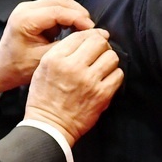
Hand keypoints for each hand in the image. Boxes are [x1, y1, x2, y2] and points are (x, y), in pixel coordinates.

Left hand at [0, 0, 94, 94]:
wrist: (2, 68)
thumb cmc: (19, 67)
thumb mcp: (44, 58)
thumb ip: (66, 45)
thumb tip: (90, 36)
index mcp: (25, 19)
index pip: (58, 11)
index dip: (78, 18)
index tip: (92, 29)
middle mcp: (25, 8)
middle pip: (60, 1)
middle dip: (79, 14)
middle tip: (91, 29)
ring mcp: (28, 7)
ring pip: (59, 2)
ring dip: (74, 14)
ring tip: (84, 30)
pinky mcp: (33, 11)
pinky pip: (55, 7)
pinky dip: (67, 16)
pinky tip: (73, 29)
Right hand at [23, 28, 121, 145]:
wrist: (49, 126)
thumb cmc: (44, 97)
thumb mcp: (43, 67)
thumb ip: (62, 51)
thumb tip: (88, 38)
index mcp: (56, 58)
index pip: (81, 35)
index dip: (90, 36)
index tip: (94, 40)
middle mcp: (73, 66)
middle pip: (99, 42)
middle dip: (101, 46)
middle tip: (99, 53)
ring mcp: (89, 81)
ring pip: (112, 57)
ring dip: (109, 60)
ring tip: (102, 67)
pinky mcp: (101, 95)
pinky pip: (118, 75)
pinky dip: (114, 75)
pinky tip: (106, 80)